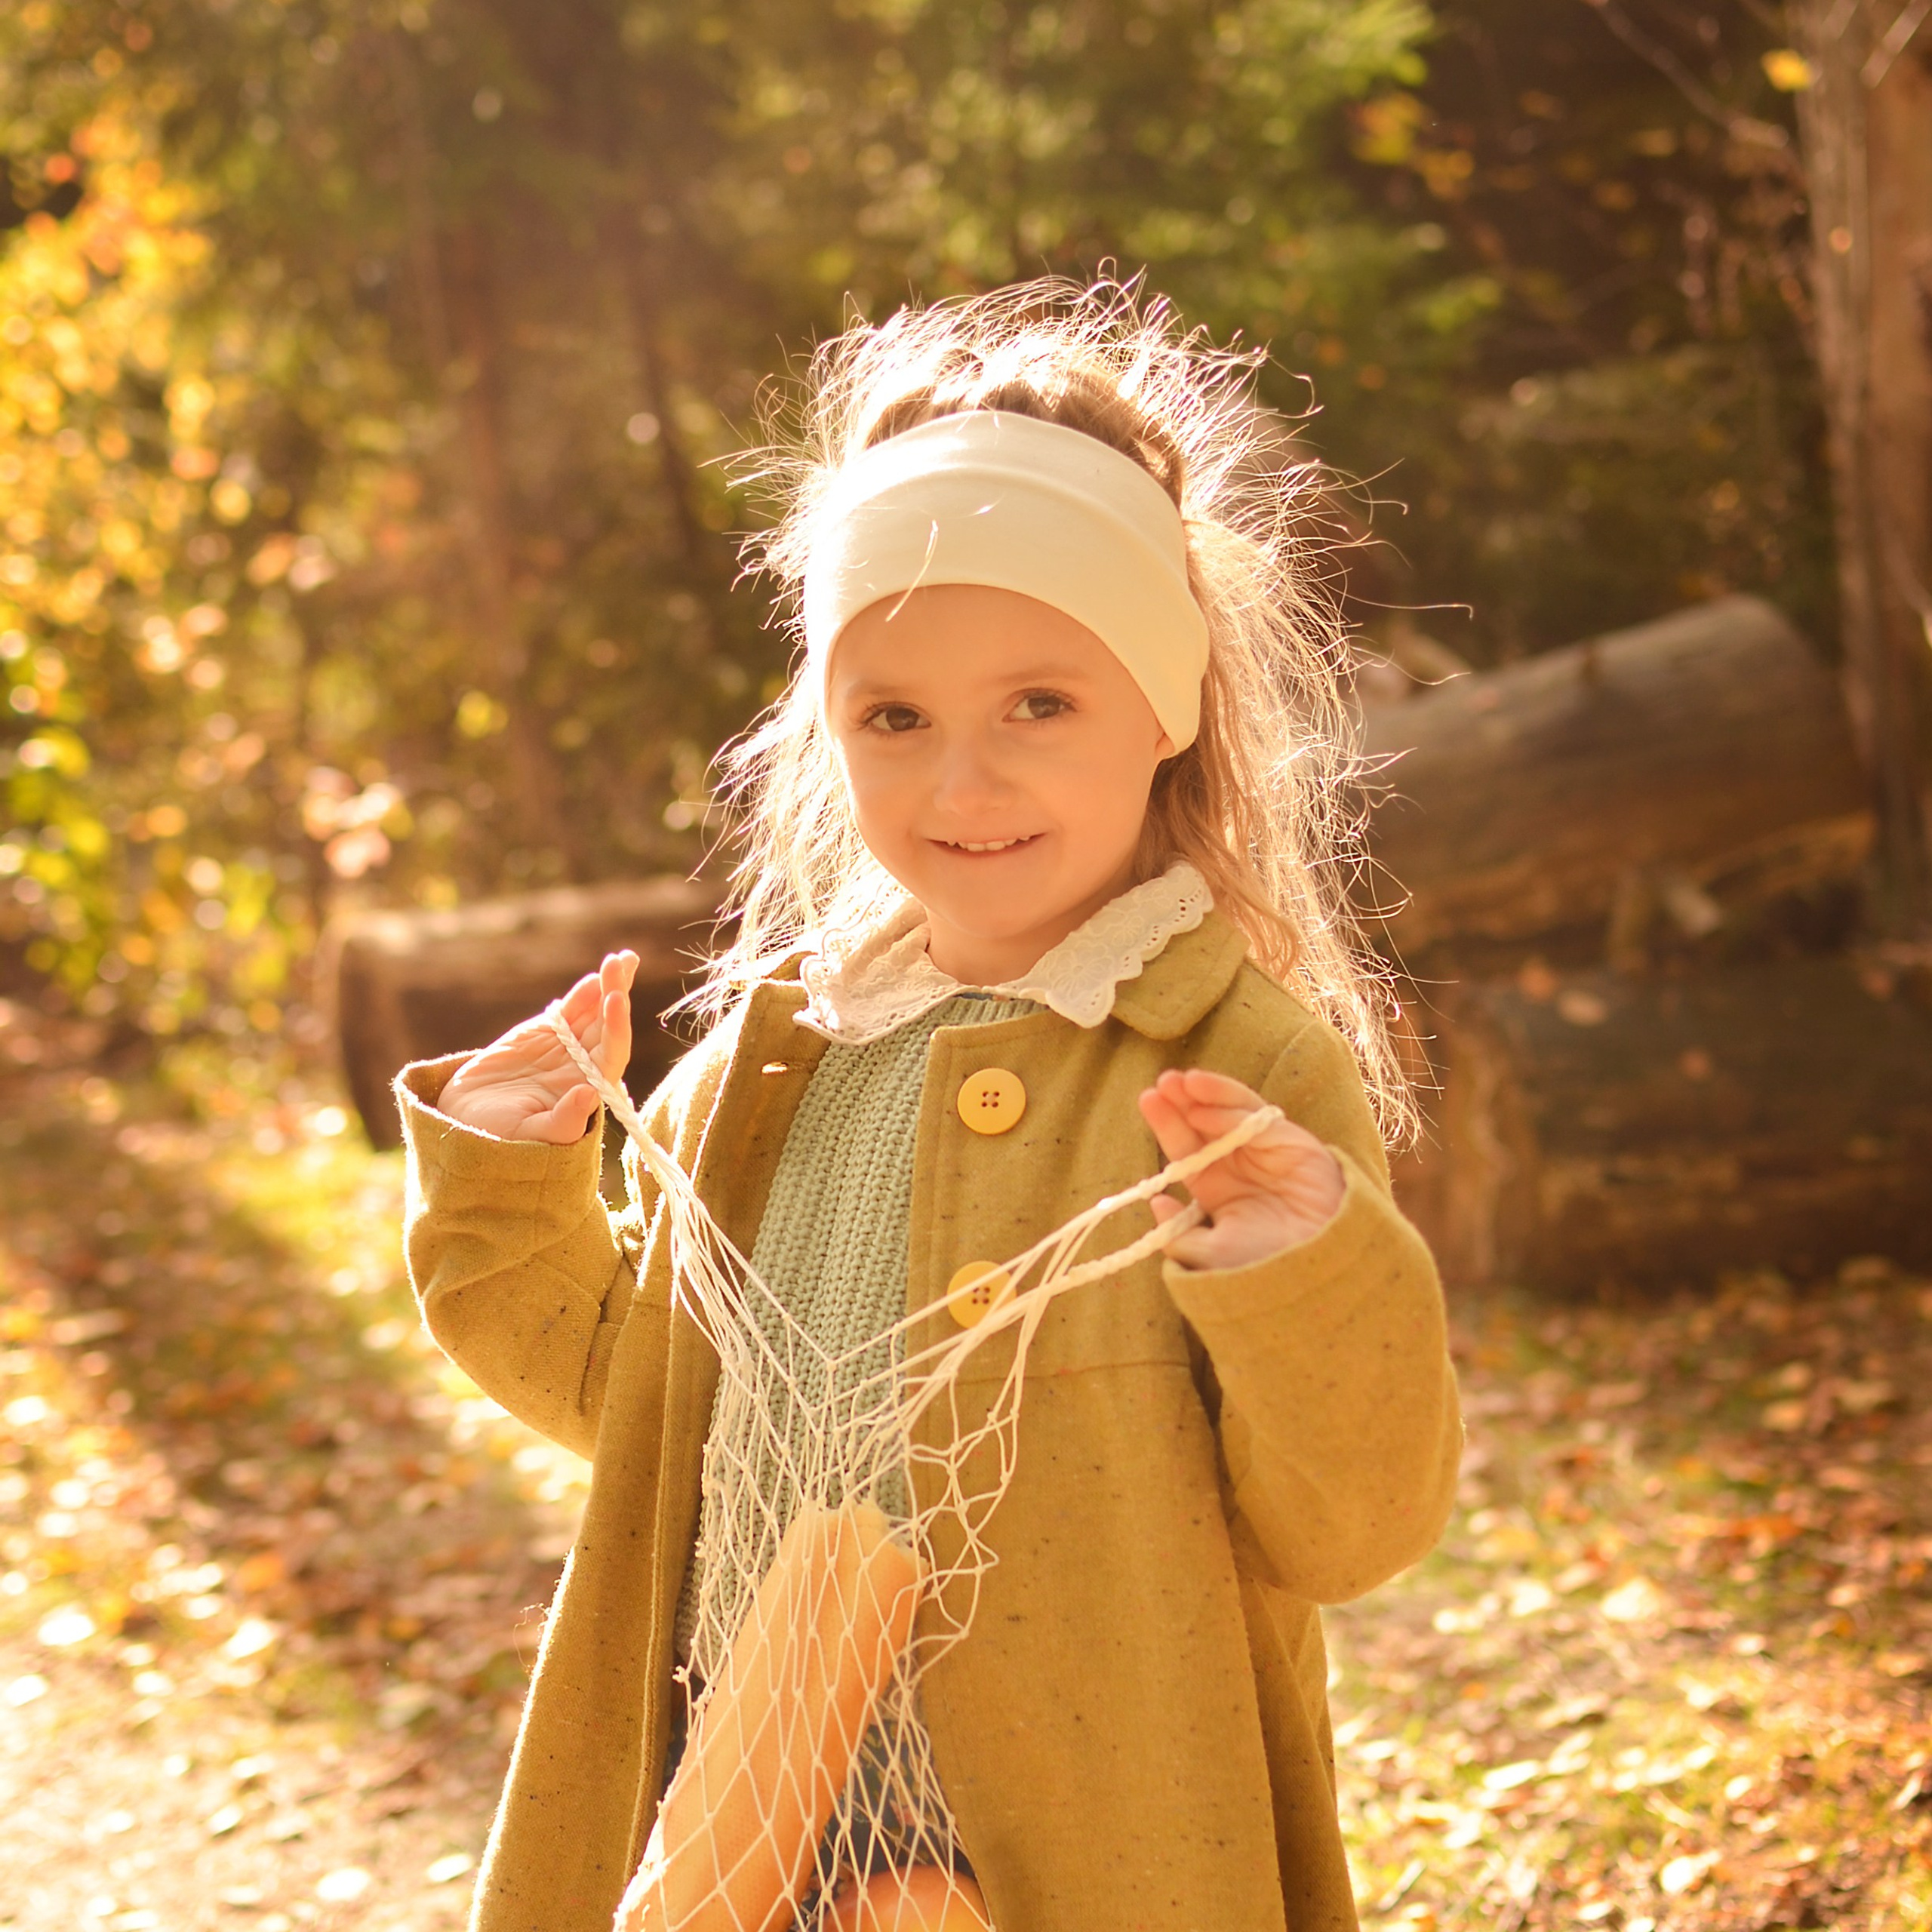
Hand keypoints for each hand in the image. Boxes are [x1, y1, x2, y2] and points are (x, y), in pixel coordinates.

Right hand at [437, 950, 638, 1144]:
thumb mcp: (528, 1135)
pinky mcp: (547, 1034)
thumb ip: (561, 1122)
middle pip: (608, 1026)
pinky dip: (582, 994)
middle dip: (617, 994)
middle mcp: (585, 1067)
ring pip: (594, 1012)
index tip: (616, 1000)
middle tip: (621, 963)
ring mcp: (567, 1047)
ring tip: (623, 959)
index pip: (611, 1054)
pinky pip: (570, 1010)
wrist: (465, 1121)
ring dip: (610, 986)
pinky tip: (595, 976)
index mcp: (588, 1090)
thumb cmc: (499, 1138)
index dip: (616, 1027)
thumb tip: (588, 1094)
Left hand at [1137, 1067, 1344, 1271]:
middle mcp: (1238, 1165)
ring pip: (1229, 1112)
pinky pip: (1255, 1117)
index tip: (1148, 1100)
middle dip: (1181, 1102)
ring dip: (1204, 1094)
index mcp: (1216, 1189)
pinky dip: (1229, 1106)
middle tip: (1161, 1084)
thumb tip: (1157, 1202)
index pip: (1185, 1150)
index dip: (1167, 1125)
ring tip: (1179, 1082)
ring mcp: (1264, 1150)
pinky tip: (1203, 1101)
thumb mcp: (1210, 1256)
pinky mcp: (1289, 1140)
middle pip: (1203, 1124)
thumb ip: (1178, 1234)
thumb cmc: (1264, 1265)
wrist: (1317, 1267)